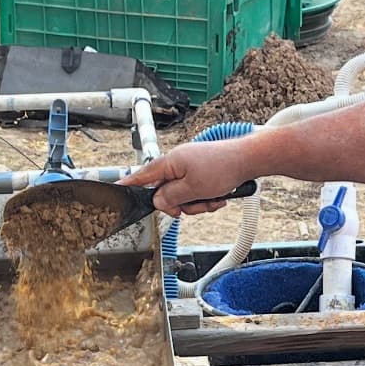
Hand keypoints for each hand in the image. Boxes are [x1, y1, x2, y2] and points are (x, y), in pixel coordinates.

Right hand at [123, 137, 256, 215]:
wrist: (249, 160)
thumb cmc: (224, 168)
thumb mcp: (193, 189)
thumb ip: (171, 197)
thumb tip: (157, 201)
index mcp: (170, 162)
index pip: (142, 176)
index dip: (129, 185)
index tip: (115, 191)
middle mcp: (177, 163)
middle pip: (166, 193)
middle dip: (182, 205)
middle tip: (194, 205)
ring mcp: (190, 168)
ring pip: (184, 197)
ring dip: (198, 204)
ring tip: (213, 199)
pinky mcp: (202, 173)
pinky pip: (196, 193)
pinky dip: (207, 199)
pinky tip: (220, 197)